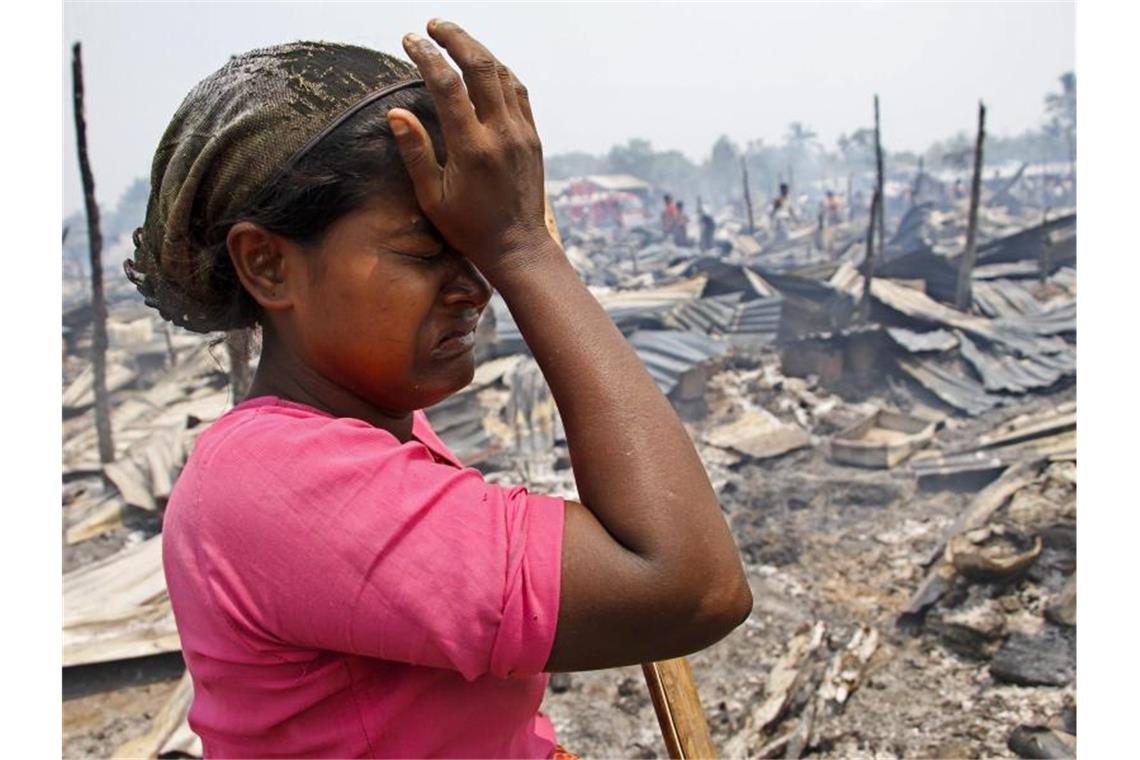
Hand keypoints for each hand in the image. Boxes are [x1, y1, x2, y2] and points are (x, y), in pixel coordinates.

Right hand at [388, 20, 552, 280]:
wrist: (518, 247)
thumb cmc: (470, 228)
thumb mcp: (433, 198)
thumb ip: (416, 153)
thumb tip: (395, 113)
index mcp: (472, 149)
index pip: (447, 86)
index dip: (427, 57)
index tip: (410, 40)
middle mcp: (501, 134)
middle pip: (481, 67)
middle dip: (456, 38)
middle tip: (433, 25)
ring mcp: (522, 133)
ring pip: (503, 74)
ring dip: (479, 50)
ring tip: (455, 38)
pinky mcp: (533, 137)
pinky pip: (519, 92)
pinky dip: (500, 71)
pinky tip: (485, 65)